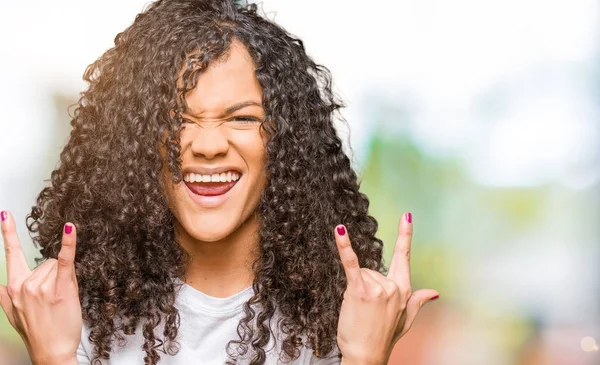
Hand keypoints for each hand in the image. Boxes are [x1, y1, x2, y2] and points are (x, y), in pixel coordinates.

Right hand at [0, 210, 81, 364]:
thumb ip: (5, 297)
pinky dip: (68, 244)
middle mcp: (25, 285)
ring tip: (59, 301)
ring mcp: (42, 286)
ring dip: (63, 279)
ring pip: (57, 266)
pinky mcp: (61, 288)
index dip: (8, 233)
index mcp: (13, 288)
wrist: (52, 352)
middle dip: (52, 276)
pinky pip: (65, 260)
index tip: (5, 215)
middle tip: (52, 300)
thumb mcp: (12, 315)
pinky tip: (70, 229)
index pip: (10, 255)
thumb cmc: (38, 333)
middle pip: (44, 262)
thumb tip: (1, 285)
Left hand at [335, 212, 438, 364]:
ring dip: (355, 289)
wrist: (366, 356)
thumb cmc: (383, 338)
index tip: (406, 216)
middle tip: (366, 311)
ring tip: (359, 311)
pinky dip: (344, 247)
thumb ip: (418, 301)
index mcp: (404, 290)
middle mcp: (393, 286)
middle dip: (365, 285)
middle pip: (372, 270)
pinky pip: (350, 263)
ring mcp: (377, 288)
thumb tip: (434, 293)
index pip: (403, 257)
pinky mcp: (359, 290)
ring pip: (360, 274)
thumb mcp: (406, 320)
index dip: (405, 235)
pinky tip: (339, 231)